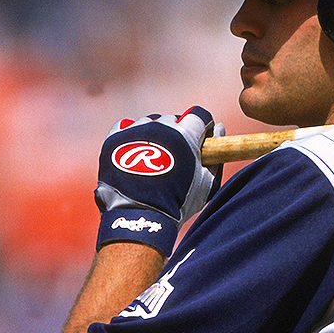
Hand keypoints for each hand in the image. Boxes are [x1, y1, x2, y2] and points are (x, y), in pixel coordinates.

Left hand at [94, 107, 223, 255]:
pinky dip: (131, 135)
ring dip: (154, 134)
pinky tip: (134, 152)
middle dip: (177, 132)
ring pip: (149, 123)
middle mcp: (160, 126)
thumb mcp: (206, 183)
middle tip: (174, 155)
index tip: (199, 139)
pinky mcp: (114, 138)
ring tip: (152, 157)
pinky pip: (125, 127)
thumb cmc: (177, 202)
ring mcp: (135, 130)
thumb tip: (219, 130)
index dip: (201, 127)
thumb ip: (215, 155)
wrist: (139, 216)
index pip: (198, 115)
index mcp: (185, 134)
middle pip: (173, 120)